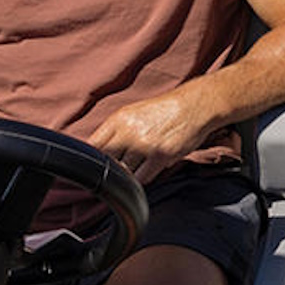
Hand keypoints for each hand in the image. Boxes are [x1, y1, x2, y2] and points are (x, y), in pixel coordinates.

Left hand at [87, 90, 205, 185]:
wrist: (194, 106)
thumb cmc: (164, 111)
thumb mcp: (134, 113)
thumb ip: (115, 132)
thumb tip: (97, 154)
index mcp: (118, 119)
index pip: (93, 146)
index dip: (90, 160)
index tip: (91, 168)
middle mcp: (129, 131)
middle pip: (107, 162)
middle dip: (110, 169)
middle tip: (117, 170)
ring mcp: (144, 145)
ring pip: (124, 173)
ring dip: (129, 174)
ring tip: (139, 165)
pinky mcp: (160, 156)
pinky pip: (142, 178)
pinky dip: (144, 177)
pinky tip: (151, 167)